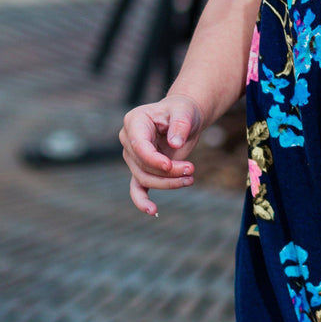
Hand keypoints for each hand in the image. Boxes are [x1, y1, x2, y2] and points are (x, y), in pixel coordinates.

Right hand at [119, 94, 204, 214]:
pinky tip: (152, 211)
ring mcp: (133, 156)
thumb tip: (174, 144)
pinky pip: (137, 188)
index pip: (139, 146)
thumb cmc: (183, 111)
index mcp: (134, 122)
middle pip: (143, 165)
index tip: (169, 165)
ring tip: (190, 179)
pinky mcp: (141, 169)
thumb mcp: (185, 112)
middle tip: (192, 169)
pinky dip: (142, 200)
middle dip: (168, 172)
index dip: (153, 158)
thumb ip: (180, 125)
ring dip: (168, 183)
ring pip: (145, 178)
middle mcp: (128, 140)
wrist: (183, 117)